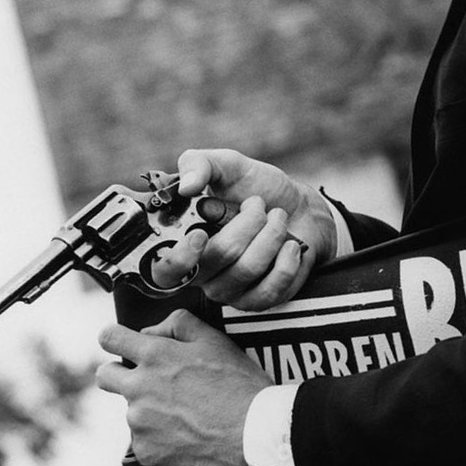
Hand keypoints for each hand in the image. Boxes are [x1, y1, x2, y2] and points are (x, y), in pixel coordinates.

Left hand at [95, 309, 270, 465]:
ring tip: (188, 415)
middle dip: (119, 374)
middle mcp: (139, 389)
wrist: (255, 436)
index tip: (122, 344)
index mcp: (154, 356)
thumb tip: (151, 331)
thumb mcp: (215, 340)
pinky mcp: (147, 454)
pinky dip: (161, 439)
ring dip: (150, 411)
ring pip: (132, 411)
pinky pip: (145, 441)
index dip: (114, 338)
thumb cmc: (239, 386)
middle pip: (105, 376)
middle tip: (151, 382)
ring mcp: (140, 424)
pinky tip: (188, 437)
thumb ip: (178, 325)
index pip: (109, 337)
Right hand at [151, 148, 338, 310]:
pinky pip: (270, 288)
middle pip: (219, 256)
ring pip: (248, 269)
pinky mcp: (258, 301)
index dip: (180, 258)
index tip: (200, 234)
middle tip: (258, 203)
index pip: (165, 270)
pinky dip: (286, 260)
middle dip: (248, 222)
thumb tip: (185, 186)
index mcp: (184, 243)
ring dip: (271, 234)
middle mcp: (202, 273)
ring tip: (278, 217)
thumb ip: (199, 164)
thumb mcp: (227, 165)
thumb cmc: (257, 187)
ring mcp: (229, 290)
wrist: (301, 209)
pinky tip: (290, 244)